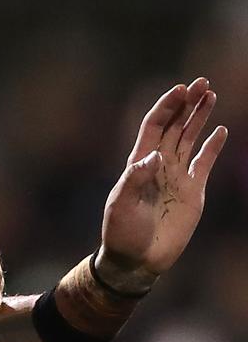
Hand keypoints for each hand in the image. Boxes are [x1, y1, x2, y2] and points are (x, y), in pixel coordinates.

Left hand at [98, 78, 227, 289]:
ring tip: (211, 95)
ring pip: (190, 138)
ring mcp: (177, 176)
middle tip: (202, 82)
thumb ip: (135, 179)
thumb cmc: (122, 232)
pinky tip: (220, 130)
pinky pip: (205, 163)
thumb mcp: (120, 205)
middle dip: (187, 104)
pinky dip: (213, 147)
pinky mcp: (193, 191)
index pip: (153, 126)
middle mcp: (158, 164)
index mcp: (138, 162)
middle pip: (175, 126)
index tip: (180, 89)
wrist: (137, 259)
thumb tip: (155, 157)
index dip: (166, 107)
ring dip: (200, 117)